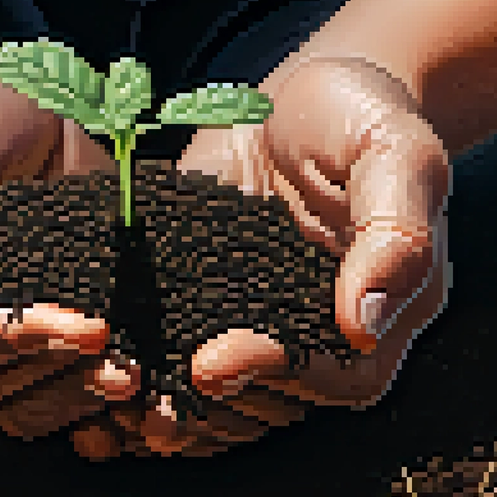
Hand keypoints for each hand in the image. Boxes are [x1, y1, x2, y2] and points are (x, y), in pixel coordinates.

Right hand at [0, 55, 141, 447]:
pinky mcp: (49, 333)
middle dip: (61, 374)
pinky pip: (66, 389)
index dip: (15, 340)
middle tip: (127, 364)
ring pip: (32, 402)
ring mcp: (0, 339)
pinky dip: (101, 393)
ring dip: (85, 393)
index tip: (85, 328)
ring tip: (139, 373)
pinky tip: (146, 380)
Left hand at [83, 54, 452, 456]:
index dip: (274, 377)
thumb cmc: (362, 114)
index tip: (210, 367)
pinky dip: (147, 373)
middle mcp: (323, 332)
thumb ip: (397, 233)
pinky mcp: (208, 301)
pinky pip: (183, 352)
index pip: (338, 376)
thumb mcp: (397, 154)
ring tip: (116, 400)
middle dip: (209, 407)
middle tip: (143, 402)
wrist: (306, 89)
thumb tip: (363, 324)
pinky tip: (100, 377)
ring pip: (229, 395)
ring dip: (173, 407)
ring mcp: (262, 320)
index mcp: (385, 312)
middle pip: (276, 402)